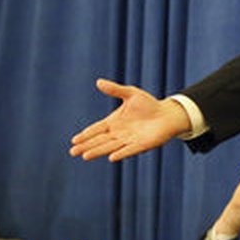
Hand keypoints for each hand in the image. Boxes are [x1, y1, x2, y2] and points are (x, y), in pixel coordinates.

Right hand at [70, 79, 190, 161]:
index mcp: (114, 122)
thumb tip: (98, 82)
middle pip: (99, 140)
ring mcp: (129, 140)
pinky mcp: (141, 145)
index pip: (97, 129)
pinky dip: (120, 153)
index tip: (74, 140)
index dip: (86, 134)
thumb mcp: (131, 93)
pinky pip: (128, 150)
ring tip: (85, 156)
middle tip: (72, 152)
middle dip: (86, 145)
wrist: (168, 114)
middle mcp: (119, 133)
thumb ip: (115, 89)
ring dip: (98, 151)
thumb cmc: (149, 104)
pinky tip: (111, 157)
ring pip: (110, 147)